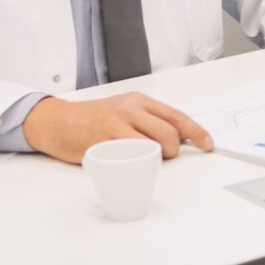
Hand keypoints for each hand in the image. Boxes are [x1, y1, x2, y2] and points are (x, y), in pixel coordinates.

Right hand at [21, 92, 210, 164]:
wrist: (56, 122)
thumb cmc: (91, 120)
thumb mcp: (122, 111)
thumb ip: (147, 120)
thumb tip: (176, 137)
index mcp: (139, 101)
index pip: (176, 115)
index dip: (196, 132)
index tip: (208, 144)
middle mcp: (130, 109)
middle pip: (169, 133)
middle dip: (173, 150)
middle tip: (161, 155)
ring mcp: (117, 124)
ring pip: (154, 145)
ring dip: (157, 158)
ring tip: (143, 159)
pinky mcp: (104, 141)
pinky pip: (133, 156)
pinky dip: (138, 164)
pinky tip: (131, 164)